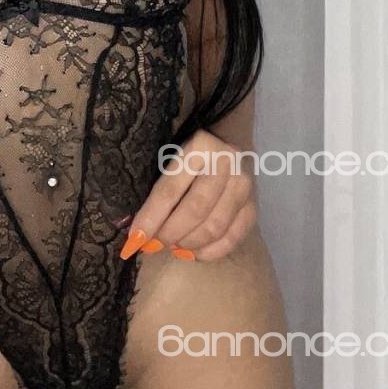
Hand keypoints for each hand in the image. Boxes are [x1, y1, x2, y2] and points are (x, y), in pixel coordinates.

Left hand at [120, 128, 256, 262]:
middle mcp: (227, 163)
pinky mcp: (253, 206)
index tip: (134, 239)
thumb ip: (157, 188)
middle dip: (170, 233)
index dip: (151, 218)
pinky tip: (193, 252)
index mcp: (200, 146)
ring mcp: (244, 186)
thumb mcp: (170, 155)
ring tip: (172, 246)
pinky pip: (232, 238)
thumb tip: (136, 231)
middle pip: (195, 211)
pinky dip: (210, 252)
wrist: (229, 136)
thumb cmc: (189, 149)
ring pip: (214, 227)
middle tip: (154, 244)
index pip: (171, 189)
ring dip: (188, 243)